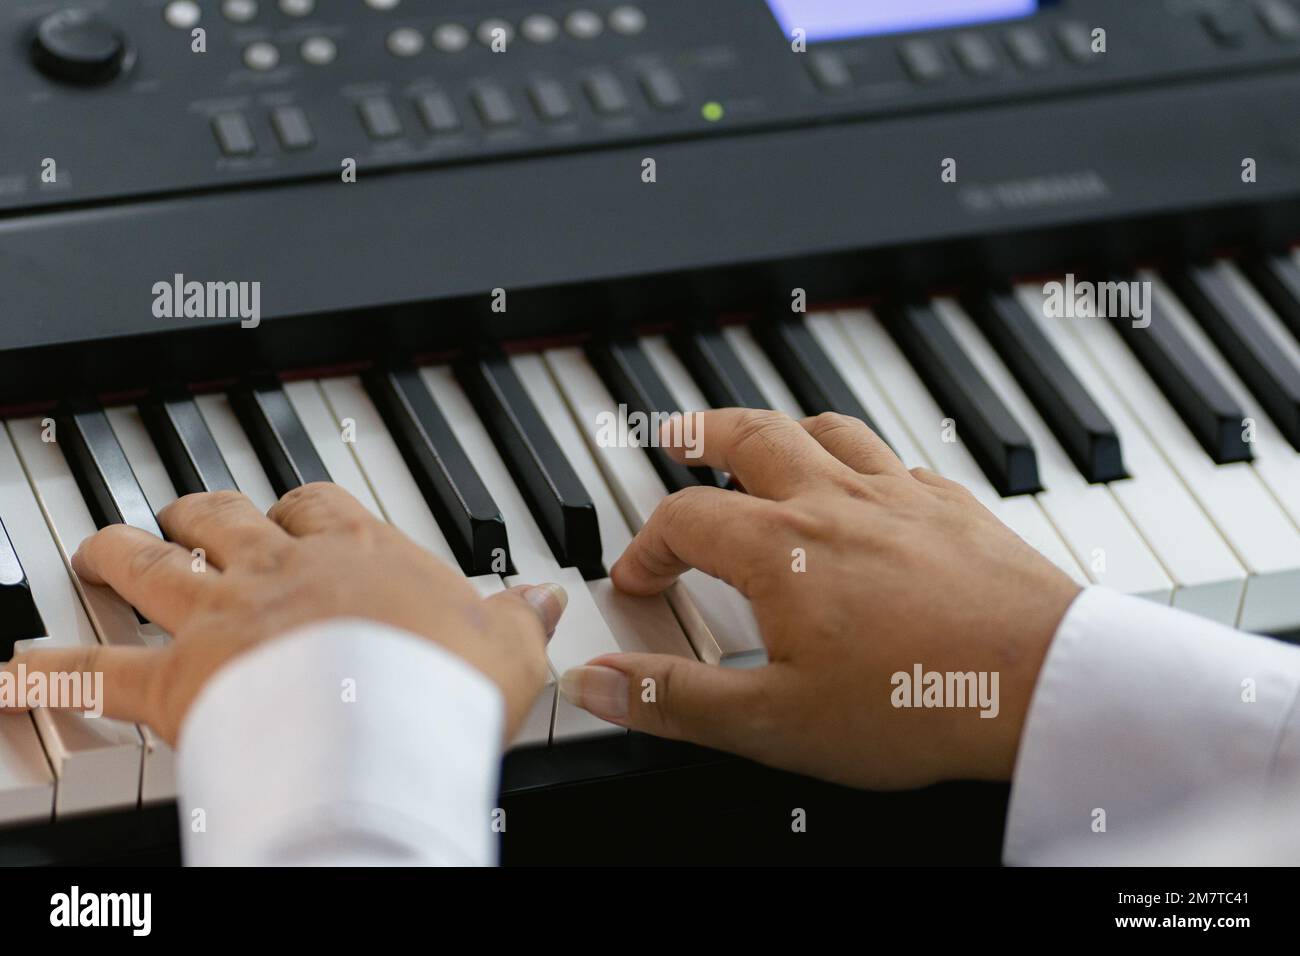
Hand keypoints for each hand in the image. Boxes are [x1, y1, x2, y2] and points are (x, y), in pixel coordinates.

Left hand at [1, 483, 564, 745]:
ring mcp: (218, 619)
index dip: (303, 503)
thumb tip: (550, 598)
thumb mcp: (507, 647)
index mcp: (358, 557)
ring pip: (150, 564)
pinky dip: (44, 669)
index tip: (298, 507)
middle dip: (202, 510)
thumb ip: (522, 618)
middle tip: (189, 511)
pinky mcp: (172, 680)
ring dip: (118, 551)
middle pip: (224, 517)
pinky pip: (90, 670)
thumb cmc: (443, 686)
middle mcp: (280, 572)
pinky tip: (7, 669)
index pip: (321, 505)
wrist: (387, 731)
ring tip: (97, 547)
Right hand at [559, 409, 1080, 788]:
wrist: (1048, 686)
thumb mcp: (775, 722)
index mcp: (781, 548)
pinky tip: (870, 486)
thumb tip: (598, 684)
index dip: (647, 545)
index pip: (686, 519)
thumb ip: (677, 701)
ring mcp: (902, 497)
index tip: (641, 577)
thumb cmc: (918, 705)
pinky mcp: (956, 508)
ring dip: (783, 428)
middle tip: (678, 434)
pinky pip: (897, 461)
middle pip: (753, 435)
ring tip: (762, 437)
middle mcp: (837, 502)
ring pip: (829, 431)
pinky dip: (864, 460)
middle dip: (704, 431)